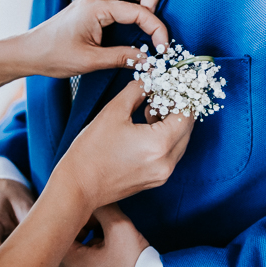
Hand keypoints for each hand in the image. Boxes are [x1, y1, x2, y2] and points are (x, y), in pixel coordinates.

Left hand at [17, 0, 167, 78]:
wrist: (29, 51)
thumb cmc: (53, 55)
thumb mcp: (90, 62)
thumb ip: (123, 58)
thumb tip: (149, 60)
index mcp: (97, 7)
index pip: (140, 10)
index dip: (157, 29)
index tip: (163, 48)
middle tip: (154, 21)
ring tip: (148, 15)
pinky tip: (135, 13)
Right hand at [57, 81, 194, 209]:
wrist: (78, 186)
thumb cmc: (91, 151)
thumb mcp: (113, 111)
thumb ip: (137, 91)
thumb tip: (150, 80)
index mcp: (160, 144)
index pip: (186, 115)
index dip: (181, 96)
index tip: (172, 85)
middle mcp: (167, 162)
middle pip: (187, 129)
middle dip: (177, 109)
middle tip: (161, 95)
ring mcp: (162, 174)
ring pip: (180, 142)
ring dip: (172, 124)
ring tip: (149, 111)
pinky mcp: (155, 180)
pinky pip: (170, 154)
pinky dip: (166, 139)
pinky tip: (147, 129)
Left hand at [59, 204, 148, 266]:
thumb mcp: (120, 228)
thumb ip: (105, 209)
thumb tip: (98, 199)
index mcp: (70, 262)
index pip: (61, 232)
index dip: (77, 219)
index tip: (92, 215)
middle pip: (70, 249)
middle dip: (86, 234)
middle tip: (104, 227)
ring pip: (80, 265)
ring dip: (93, 252)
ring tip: (113, 247)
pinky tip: (117, 265)